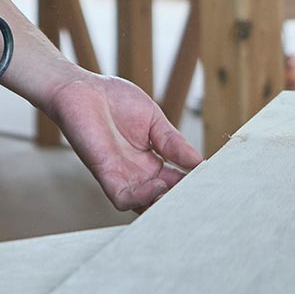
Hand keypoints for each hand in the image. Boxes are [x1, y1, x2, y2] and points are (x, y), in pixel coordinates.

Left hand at [44, 71, 203, 211]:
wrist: (80, 87)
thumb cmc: (113, 99)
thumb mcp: (153, 120)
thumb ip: (173, 142)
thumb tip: (200, 162)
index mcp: (150, 162)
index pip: (176, 183)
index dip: (193, 185)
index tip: (214, 183)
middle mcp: (136, 174)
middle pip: (164, 200)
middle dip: (183, 201)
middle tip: (206, 199)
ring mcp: (121, 176)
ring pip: (145, 206)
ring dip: (166, 204)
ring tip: (185, 194)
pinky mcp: (104, 173)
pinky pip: (123, 198)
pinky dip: (143, 197)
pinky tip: (160, 186)